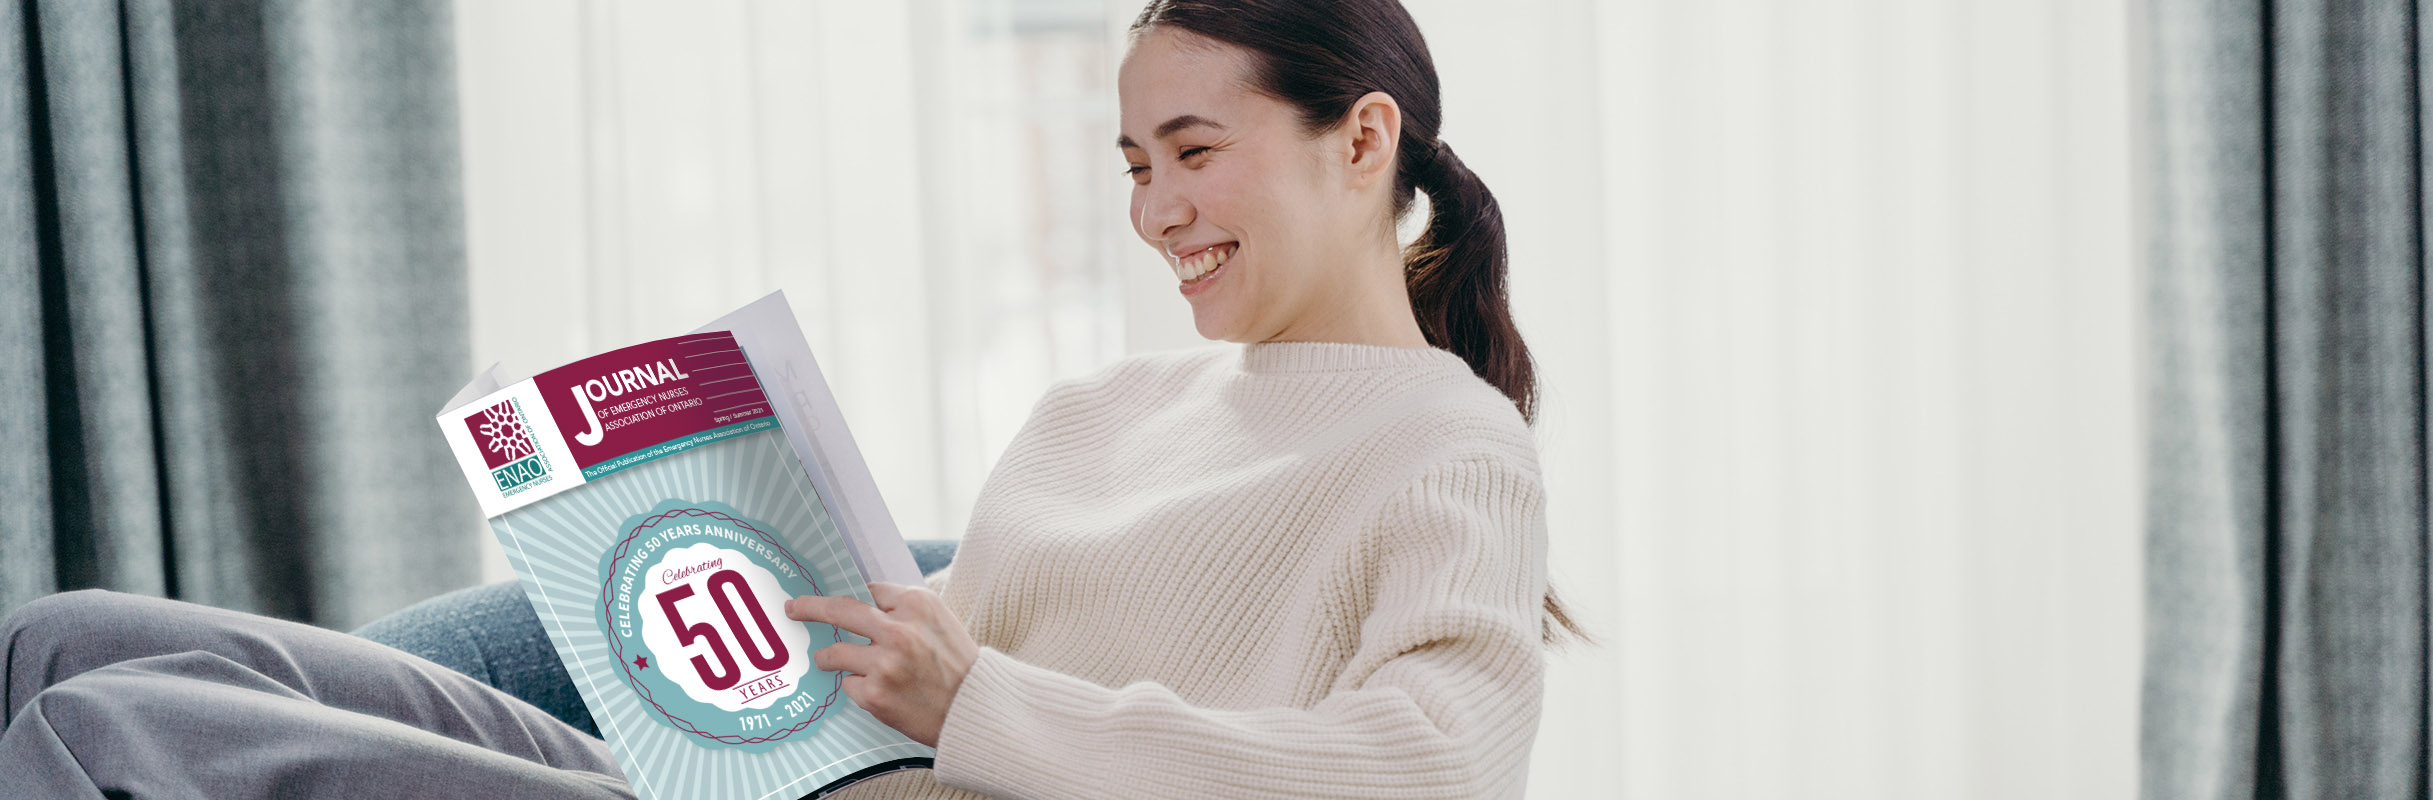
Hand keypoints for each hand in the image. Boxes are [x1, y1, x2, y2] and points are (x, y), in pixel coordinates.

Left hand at [785, 582, 976, 746]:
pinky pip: (849, 685)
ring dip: (829, 657)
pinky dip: (858, 687)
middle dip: (810, 608)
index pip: (869, 589)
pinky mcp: (875, 693)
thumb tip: (863, 601)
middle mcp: (899, 629)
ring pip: (834, 653)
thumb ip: (904, 609)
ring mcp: (884, 663)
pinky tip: (879, 692)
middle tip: (793, 608)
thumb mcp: (940, 621)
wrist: (973, 710)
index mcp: (918, 604)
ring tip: (832, 661)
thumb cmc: (958, 665)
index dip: (853, 596)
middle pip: (839, 610)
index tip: (830, 596)